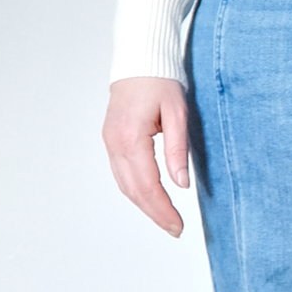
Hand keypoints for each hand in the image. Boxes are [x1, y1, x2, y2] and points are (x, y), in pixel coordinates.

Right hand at [102, 76, 190, 237]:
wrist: (139, 61)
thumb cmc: (160, 82)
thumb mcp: (177, 113)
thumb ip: (177, 149)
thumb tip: (181, 184)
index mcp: (131, 138)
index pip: (147, 185)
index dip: (163, 209)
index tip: (178, 226)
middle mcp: (115, 144)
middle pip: (133, 190)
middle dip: (154, 213)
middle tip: (176, 230)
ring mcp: (110, 143)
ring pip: (124, 185)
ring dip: (144, 205)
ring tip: (166, 219)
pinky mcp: (111, 141)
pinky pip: (121, 174)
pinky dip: (135, 191)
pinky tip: (150, 199)